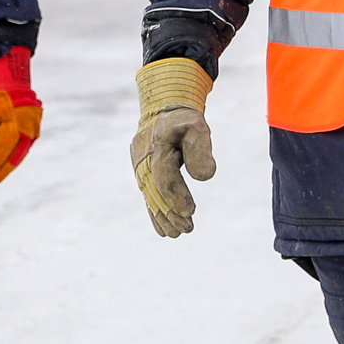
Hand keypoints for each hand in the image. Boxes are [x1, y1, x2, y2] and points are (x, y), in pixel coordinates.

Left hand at [0, 47, 43, 182]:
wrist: (12, 78)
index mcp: (13, 121)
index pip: (3, 146)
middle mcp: (27, 125)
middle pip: (16, 153)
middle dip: (4, 167)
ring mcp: (33, 125)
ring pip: (22, 150)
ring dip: (11, 161)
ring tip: (1, 171)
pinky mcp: (35, 124)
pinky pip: (26, 143)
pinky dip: (17, 152)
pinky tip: (9, 158)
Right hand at [129, 57, 216, 237]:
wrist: (164, 110)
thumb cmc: (184, 119)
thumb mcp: (197, 126)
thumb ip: (201, 149)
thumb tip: (204, 178)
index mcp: (156, 143)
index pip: (163, 174)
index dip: (175, 194)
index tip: (190, 211)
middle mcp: (143, 158)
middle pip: (154, 190)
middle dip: (170, 212)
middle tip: (187, 229)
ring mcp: (140, 166)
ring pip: (150, 196)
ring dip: (163, 216)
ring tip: (179, 234)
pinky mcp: (143, 173)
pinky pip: (148, 195)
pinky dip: (155, 213)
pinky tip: (164, 230)